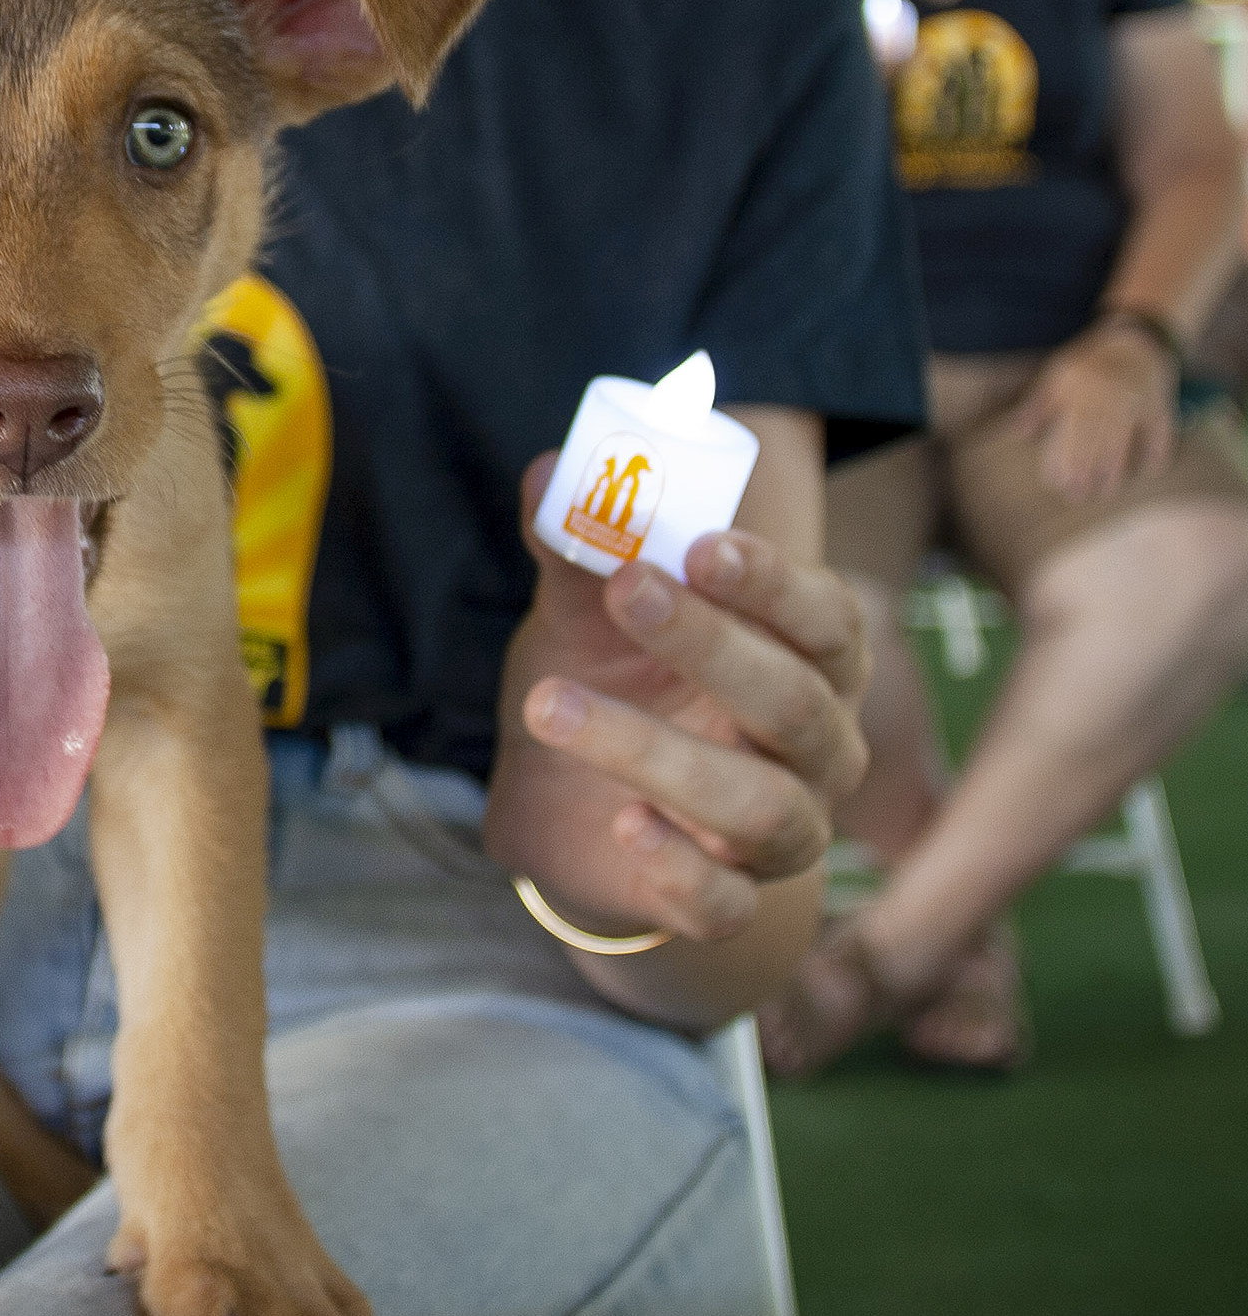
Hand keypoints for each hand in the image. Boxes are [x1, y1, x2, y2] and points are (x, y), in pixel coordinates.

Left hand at [484, 453, 869, 943]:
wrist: (573, 797)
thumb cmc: (612, 673)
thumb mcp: (590, 607)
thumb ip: (579, 544)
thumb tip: (551, 475)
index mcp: (807, 657)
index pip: (826, 617)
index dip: (774, 581)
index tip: (701, 545)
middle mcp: (817, 746)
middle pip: (795, 701)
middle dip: (710, 644)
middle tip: (626, 590)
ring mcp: (782, 831)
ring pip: (759, 805)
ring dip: (654, 751)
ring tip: (552, 704)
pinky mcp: (725, 901)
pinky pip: (725, 903)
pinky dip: (680, 869)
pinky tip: (624, 826)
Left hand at [1011, 321, 1175, 503]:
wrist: (1134, 338)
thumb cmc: (1090, 361)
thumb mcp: (1058, 375)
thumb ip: (1038, 405)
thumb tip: (1017, 434)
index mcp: (1080, 391)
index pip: (1071, 431)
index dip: (1064, 458)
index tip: (1056, 482)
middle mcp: (1108, 397)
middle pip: (1096, 441)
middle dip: (1086, 470)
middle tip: (1077, 495)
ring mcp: (1136, 401)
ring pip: (1124, 441)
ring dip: (1115, 469)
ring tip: (1105, 492)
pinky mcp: (1159, 403)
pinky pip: (1160, 432)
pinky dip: (1158, 452)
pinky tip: (1151, 473)